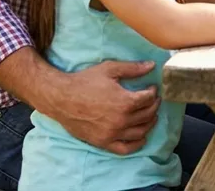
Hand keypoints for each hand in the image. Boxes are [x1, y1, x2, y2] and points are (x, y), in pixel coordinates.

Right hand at [43, 61, 159, 154]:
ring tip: (150, 116)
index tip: (152, 88)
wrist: (61, 98)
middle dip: (154, 106)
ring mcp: (112, 133)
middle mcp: (121, 120)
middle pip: (147, 115)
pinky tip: (141, 137)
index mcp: (125, 102)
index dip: (153, 92)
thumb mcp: (109, 69)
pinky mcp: (103, 142)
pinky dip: (137, 144)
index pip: (149, 99)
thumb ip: (132, 68)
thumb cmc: (84, 82)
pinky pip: (125, 148)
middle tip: (153, 100)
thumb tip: (152, 65)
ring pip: (140, 132)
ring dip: (149, 123)